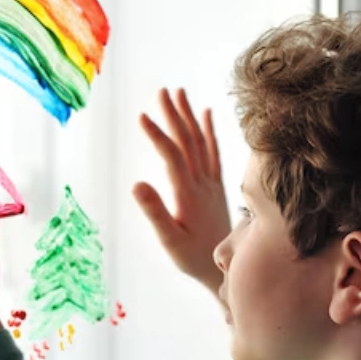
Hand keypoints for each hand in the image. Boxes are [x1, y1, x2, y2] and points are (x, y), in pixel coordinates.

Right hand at [134, 88, 231, 296]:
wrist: (224, 268)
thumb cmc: (193, 257)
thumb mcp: (169, 239)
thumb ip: (155, 211)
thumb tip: (136, 183)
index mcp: (188, 193)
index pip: (172, 156)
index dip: (157, 134)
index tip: (141, 116)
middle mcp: (202, 182)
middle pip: (187, 141)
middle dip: (174, 115)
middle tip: (161, 91)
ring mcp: (212, 182)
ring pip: (200, 142)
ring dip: (189, 116)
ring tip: (179, 93)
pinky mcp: (217, 185)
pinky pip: (214, 152)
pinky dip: (209, 131)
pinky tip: (206, 113)